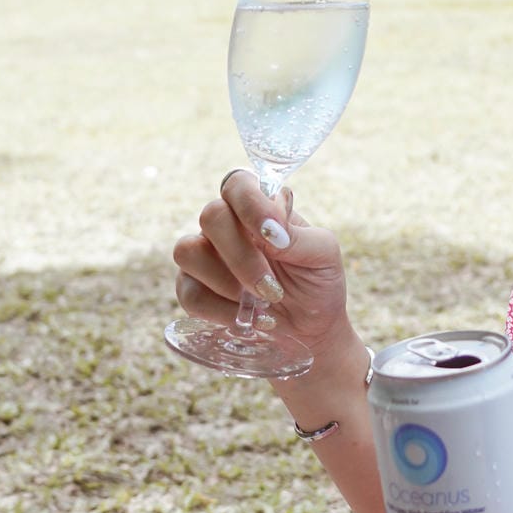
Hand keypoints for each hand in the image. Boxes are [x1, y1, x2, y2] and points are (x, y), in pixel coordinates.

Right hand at [172, 170, 353, 361]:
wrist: (310, 329)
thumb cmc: (317, 281)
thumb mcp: (323, 255)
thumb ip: (299, 236)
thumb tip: (269, 228)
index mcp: (258, 207)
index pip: (238, 184)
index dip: (250, 204)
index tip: (274, 237)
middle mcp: (227, 225)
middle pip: (212, 215)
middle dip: (242, 257)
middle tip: (272, 288)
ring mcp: (205, 256)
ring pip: (188, 251)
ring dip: (227, 282)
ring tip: (261, 303)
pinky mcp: (192, 289)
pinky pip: (188, 292)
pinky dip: (220, 310)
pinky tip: (246, 319)